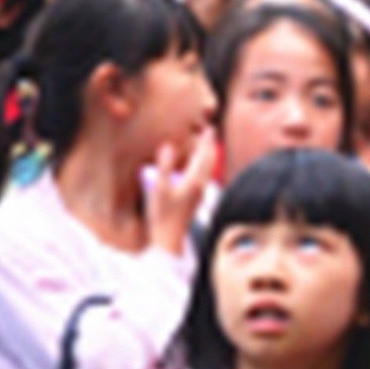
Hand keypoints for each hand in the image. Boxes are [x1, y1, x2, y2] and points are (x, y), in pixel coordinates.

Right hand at [142, 127, 215, 259]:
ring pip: (206, 170)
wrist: (169, 241)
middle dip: (209, 146)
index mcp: (194, 182)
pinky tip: (194, 166)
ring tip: (204, 145)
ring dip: (206, 156)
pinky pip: (201, 176)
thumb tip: (167, 146)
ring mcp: (198, 194)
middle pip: (208, 162)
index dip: (206, 141)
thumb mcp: (159, 190)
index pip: (203, 156)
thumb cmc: (162, 216)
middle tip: (209, 132)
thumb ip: (164, 167)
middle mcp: (200, 187)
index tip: (210, 128)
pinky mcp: (194, 199)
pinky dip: (201, 166)